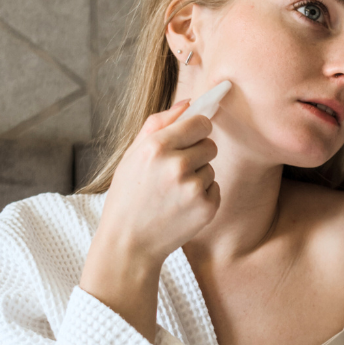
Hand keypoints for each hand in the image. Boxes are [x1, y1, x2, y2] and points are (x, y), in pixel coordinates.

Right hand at [95, 99, 220, 264]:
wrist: (128, 243)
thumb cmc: (128, 195)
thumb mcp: (133, 154)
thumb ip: (160, 123)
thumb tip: (189, 102)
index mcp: (156, 146)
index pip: (200, 122)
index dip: (197, 129)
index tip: (191, 136)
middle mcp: (176, 165)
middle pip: (210, 144)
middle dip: (198, 153)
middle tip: (175, 170)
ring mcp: (192, 188)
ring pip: (211, 167)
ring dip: (197, 176)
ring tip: (173, 192)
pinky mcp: (206, 208)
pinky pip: (215, 188)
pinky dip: (202, 195)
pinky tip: (181, 206)